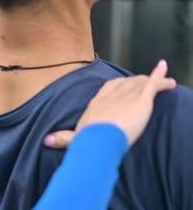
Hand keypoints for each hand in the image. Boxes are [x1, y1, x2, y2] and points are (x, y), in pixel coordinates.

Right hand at [44, 60, 176, 147]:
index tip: (123, 86)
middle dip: (136, 82)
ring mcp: (126, 96)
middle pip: (124, 83)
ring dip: (152, 80)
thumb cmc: (87, 142)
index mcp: (96, 104)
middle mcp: (111, 96)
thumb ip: (62, 138)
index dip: (117, 87)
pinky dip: (159, 74)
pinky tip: (164, 67)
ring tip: (163, 82)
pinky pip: (152, 83)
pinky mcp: (141, 100)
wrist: (98, 141)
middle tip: (145, 84)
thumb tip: (45, 141)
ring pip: (139, 82)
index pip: (108, 89)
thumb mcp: (74, 139)